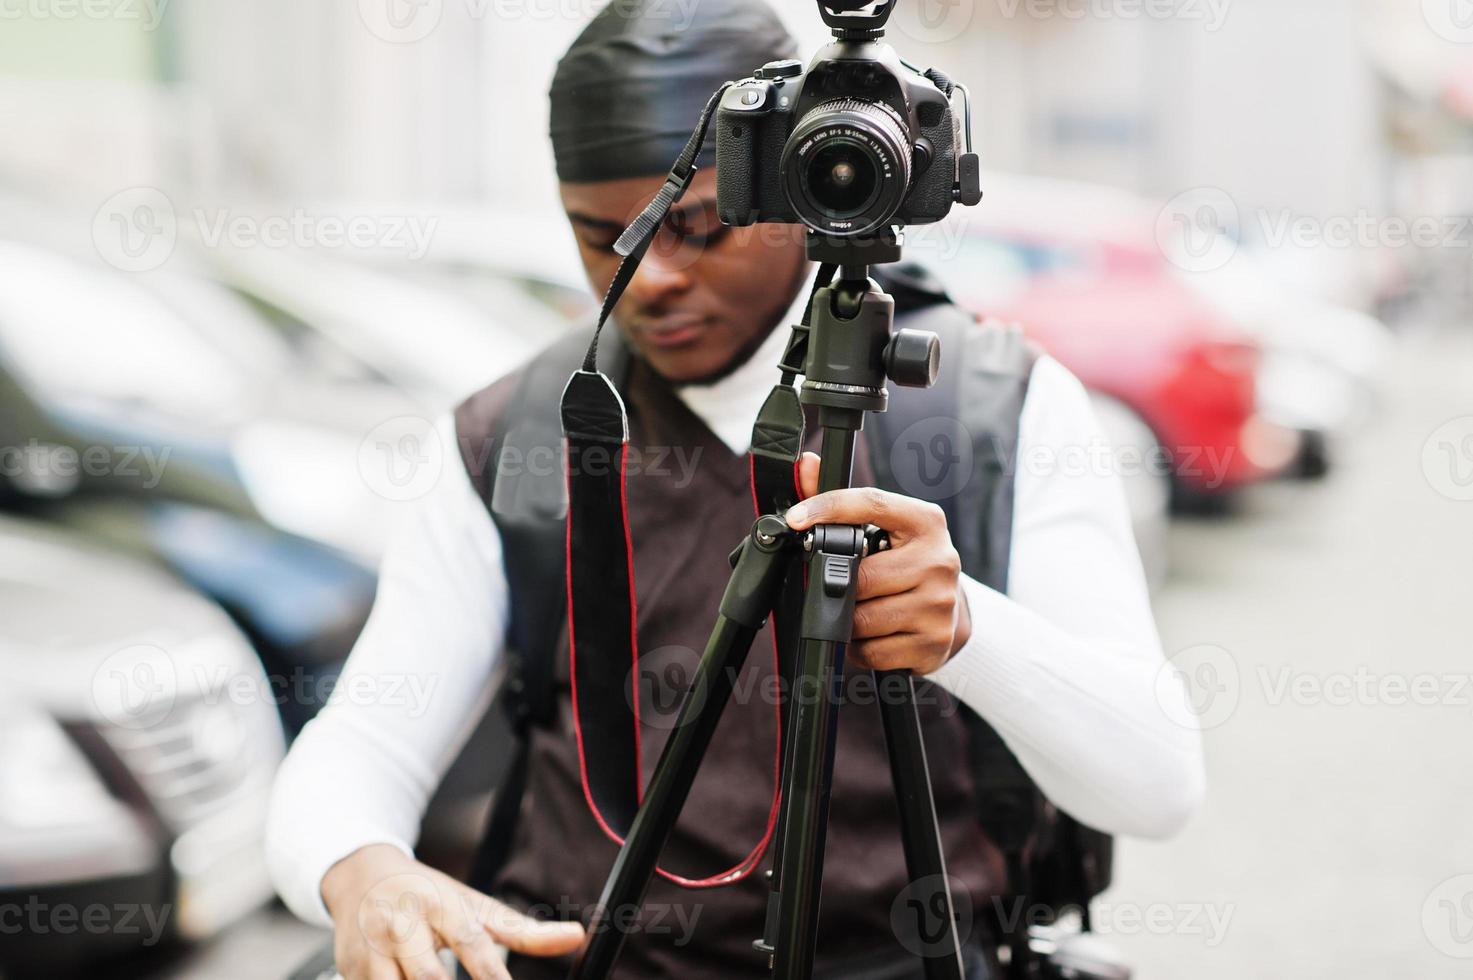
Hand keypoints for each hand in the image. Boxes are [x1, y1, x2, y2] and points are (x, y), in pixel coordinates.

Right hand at [322, 843, 584, 979]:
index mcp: (440, 905)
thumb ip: (525, 931)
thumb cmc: (429, 894)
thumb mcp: (474, 905)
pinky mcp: (349, 971)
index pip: (472, 944)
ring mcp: (370, 951)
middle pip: (429, 977)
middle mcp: (402, 926)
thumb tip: (578, 937)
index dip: (491, 975)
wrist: (361, 875)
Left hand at [785, 452, 971, 674]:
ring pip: (861, 618)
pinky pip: (871, 650)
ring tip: (860, 609)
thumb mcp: (883, 528)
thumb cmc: (906, 562)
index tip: (796, 519)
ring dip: (847, 620)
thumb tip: (806, 464)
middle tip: (840, 586)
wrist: (951, 609)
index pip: (871, 504)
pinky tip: (873, 634)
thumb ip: (842, 501)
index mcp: (926, 522)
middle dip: (838, 585)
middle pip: (859, 576)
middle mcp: (940, 560)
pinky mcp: (935, 643)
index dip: (828, 507)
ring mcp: (940, 604)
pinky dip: (859, 647)